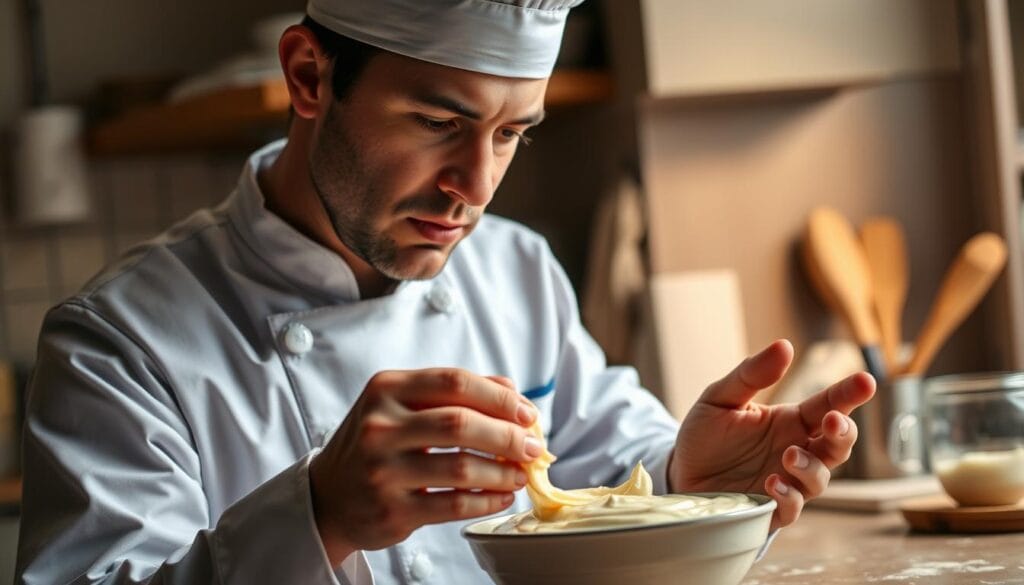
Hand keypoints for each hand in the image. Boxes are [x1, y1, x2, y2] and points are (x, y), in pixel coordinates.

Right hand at [309, 369, 540, 564]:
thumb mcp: (402, 405)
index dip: (499, 397)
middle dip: (508, 436)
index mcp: (386, 389)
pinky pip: (454, 505)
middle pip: (460, 423)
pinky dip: (487, 501)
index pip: (454, 382)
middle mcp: (380, 426)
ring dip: (502, 472)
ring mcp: (383, 470)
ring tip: (519, 474)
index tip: (526, 413)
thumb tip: (512, 390)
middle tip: (533, 447)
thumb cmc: (377, 444)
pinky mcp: (391, 509)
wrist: (328, 496)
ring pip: (461, 468)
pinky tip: (501, 497)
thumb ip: (454, 392)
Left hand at [669, 340, 874, 530]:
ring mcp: (787, 482)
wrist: (678, 474)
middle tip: (833, 421)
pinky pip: (792, 508)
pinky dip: (789, 496)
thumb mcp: (720, 398)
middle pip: (838, 444)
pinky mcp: (770, 509)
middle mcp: (796, 451)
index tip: (866, 381)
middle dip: (843, 433)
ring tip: (789, 455)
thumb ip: (751, 374)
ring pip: (820, 478)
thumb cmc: (704, 436)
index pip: (829, 405)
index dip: (849, 394)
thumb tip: (784, 345)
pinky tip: (772, 482)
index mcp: (790, 421)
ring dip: (811, 467)